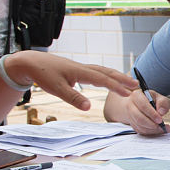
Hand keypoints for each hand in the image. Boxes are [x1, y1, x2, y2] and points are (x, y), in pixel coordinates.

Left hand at [7, 54, 136, 111]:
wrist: (32, 62)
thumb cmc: (43, 74)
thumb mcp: (56, 89)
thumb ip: (73, 98)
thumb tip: (88, 107)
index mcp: (80, 72)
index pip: (103, 80)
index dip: (116, 87)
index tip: (129, 93)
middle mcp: (83, 68)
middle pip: (107, 72)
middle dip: (122, 79)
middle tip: (137, 86)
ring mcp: (81, 68)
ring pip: (104, 71)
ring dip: (117, 76)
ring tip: (129, 83)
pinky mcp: (78, 70)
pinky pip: (98, 72)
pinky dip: (108, 76)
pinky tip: (109, 81)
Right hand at [121, 89, 169, 134]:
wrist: (139, 104)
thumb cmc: (150, 100)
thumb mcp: (159, 97)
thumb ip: (163, 103)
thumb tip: (161, 112)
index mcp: (137, 96)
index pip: (143, 106)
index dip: (152, 114)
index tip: (160, 120)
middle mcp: (130, 105)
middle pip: (139, 118)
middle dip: (152, 124)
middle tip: (161, 126)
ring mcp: (129, 115)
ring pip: (139, 126)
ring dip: (151, 129)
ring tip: (162, 129)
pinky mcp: (132, 124)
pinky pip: (140, 130)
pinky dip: (149, 132)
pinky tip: (156, 130)